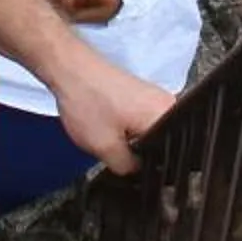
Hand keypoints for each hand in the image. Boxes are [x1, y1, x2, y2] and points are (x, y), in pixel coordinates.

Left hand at [46, 53, 174, 176]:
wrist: (69, 68)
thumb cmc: (87, 99)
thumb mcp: (106, 147)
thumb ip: (127, 168)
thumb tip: (135, 172)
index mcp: (168, 117)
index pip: (171, 156)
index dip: (151, 170)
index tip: (129, 169)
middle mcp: (168, 105)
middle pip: (160, 145)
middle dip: (137, 154)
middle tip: (113, 148)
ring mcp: (154, 98)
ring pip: (146, 135)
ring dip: (127, 140)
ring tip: (106, 132)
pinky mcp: (139, 95)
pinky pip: (137, 122)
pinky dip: (121, 128)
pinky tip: (105, 125)